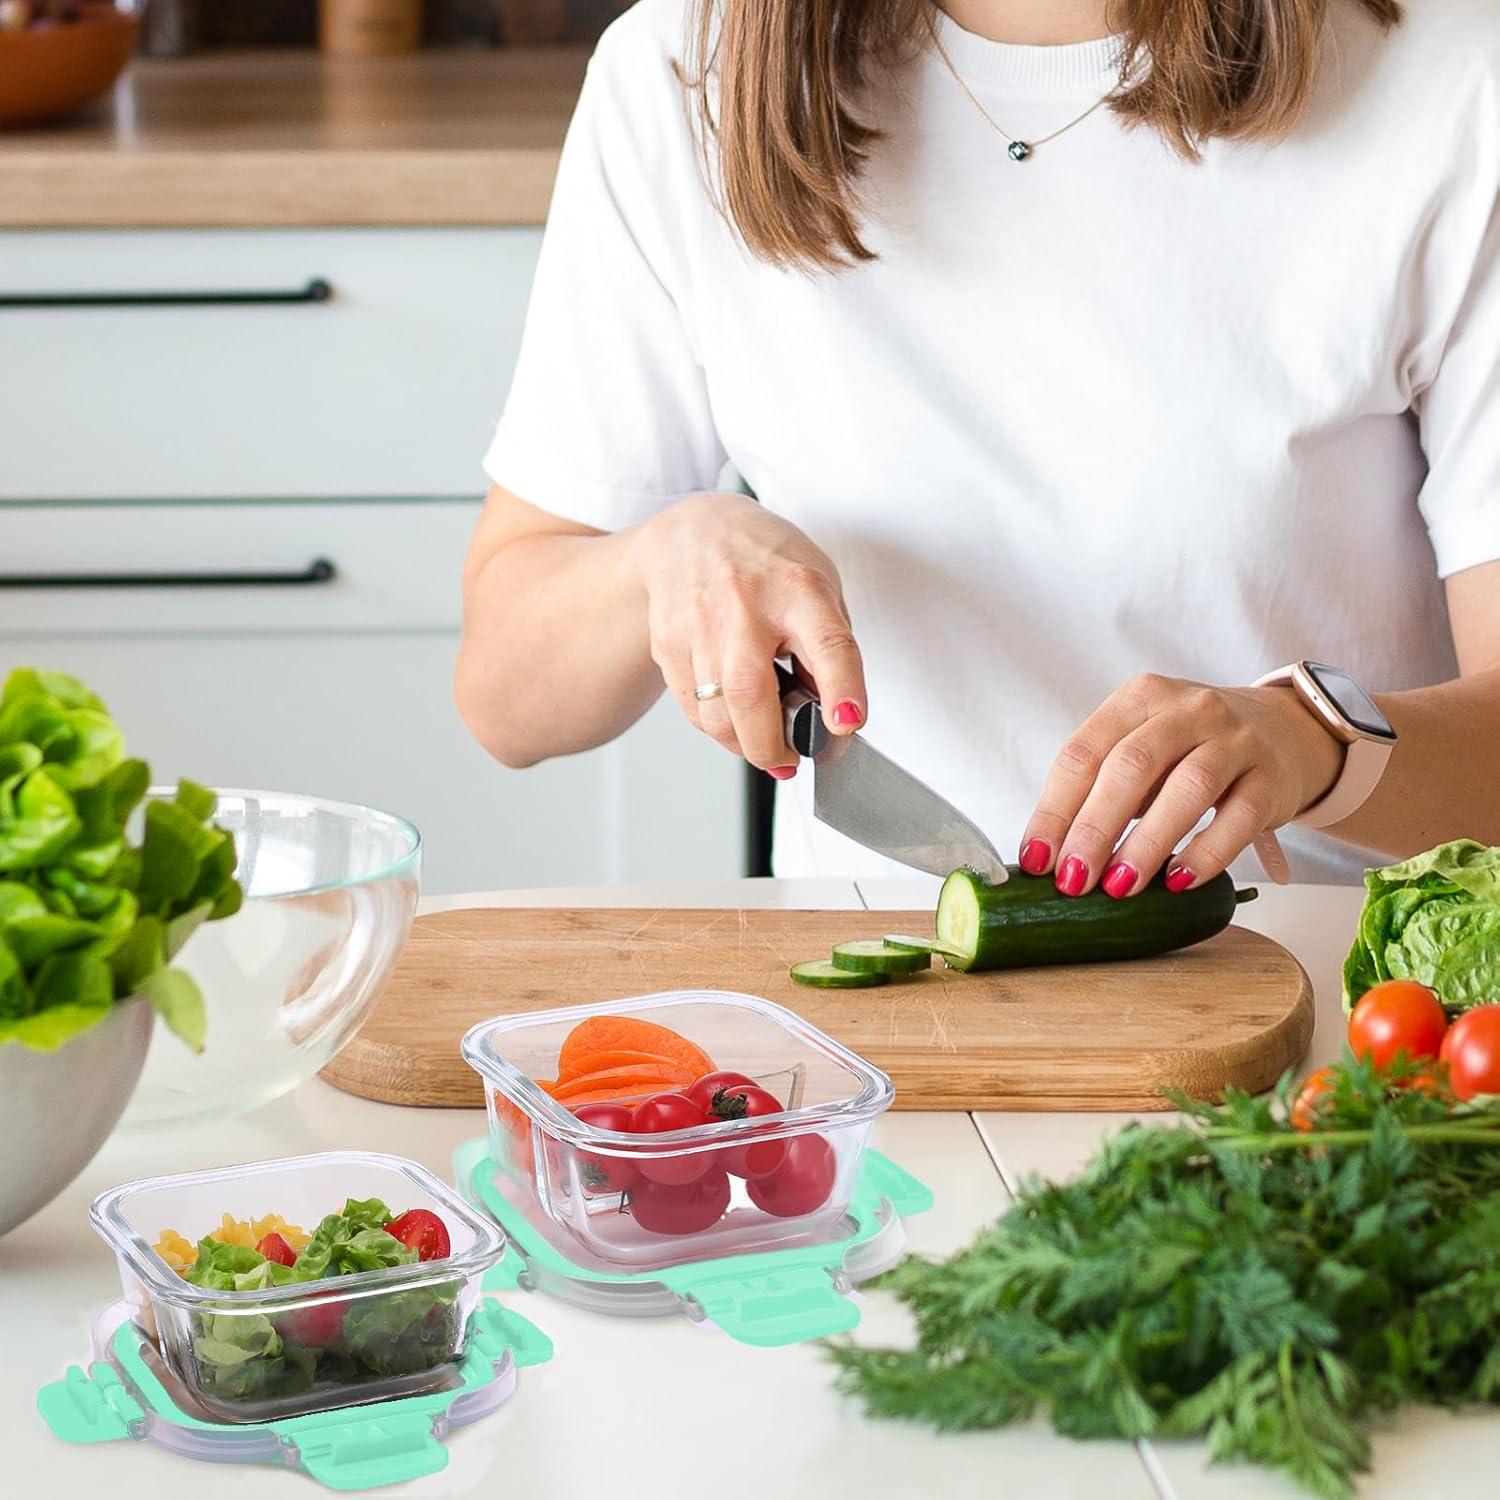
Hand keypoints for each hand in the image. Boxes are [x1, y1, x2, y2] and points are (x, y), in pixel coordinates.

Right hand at [629, 493, 866, 772]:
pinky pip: (692, 708)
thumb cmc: (765, 562)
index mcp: (798, 589)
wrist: (693, 533)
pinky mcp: (668, 643)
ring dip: (742, 743)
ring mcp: (700, 624)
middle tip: (788, 762)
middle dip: (771, 746)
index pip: (826, 644)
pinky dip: (716, 725)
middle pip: (750, 694)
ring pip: (715, 713)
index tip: (847, 724)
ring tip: (761, 739)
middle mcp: (745, 604)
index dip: (841, 689)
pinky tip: (730, 713)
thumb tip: (830, 716)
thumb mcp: (818, 586)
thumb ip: (829, 648)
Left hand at [1020, 674, 1343, 896]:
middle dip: (1094, 828)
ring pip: (1188, 788)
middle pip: (1131, 767)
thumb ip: (1098, 789)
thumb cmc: (1188, 750)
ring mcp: (1236, 739)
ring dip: (1147, 842)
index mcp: (1138, 698)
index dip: (1054, 809)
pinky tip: (1178, 881)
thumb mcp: (1139, 750)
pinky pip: (1240, 817)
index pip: (1083, 753)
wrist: (1283, 732)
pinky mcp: (1272, 777)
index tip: (1036, 859)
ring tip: (1119, 887)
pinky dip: (1206, 852)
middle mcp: (1187, 709)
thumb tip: (1048, 855)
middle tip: (1073, 881)